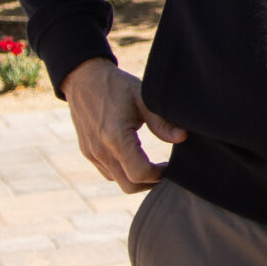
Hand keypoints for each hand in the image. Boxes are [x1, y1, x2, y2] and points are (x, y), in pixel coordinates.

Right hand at [64, 58, 185, 193]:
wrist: (84, 79)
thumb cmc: (116, 86)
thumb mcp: (143, 98)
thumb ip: (162, 121)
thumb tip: (182, 137)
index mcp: (115, 138)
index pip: (140, 174)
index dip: (159, 174)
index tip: (170, 166)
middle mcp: (101, 151)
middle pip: (129, 186)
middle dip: (150, 182)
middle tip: (165, 170)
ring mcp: (92, 153)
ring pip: (118, 181)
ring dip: (136, 178)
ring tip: (153, 165)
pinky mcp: (88, 152)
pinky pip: (108, 172)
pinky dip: (123, 172)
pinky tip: (135, 158)